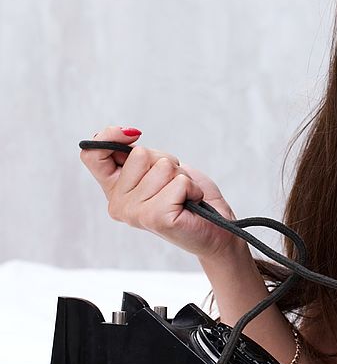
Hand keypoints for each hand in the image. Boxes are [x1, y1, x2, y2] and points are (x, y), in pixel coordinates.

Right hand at [80, 126, 240, 259]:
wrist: (216, 230)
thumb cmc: (190, 198)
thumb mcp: (160, 168)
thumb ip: (139, 155)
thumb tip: (128, 133)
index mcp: (114, 189)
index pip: (92, 155)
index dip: (108, 136)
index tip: (133, 134)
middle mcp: (118, 203)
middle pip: (140, 153)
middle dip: (167, 162)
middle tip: (175, 185)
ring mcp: (134, 213)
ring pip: (163, 166)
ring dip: (182, 177)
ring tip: (183, 196)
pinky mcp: (156, 218)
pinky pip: (179, 183)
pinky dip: (192, 189)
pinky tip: (190, 204)